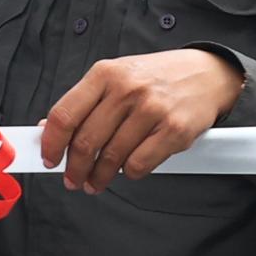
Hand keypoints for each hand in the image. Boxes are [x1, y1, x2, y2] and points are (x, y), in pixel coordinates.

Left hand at [38, 48, 242, 191]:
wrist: (206, 74)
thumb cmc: (156, 77)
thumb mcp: (116, 76)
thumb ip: (84, 102)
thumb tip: (49, 130)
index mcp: (105, 73)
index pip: (65, 114)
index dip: (51, 143)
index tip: (49, 159)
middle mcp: (127, 89)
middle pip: (86, 142)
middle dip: (75, 169)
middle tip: (73, 180)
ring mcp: (152, 110)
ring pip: (111, 158)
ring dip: (99, 178)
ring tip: (96, 182)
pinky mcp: (174, 130)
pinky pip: (138, 165)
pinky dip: (129, 174)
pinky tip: (128, 170)